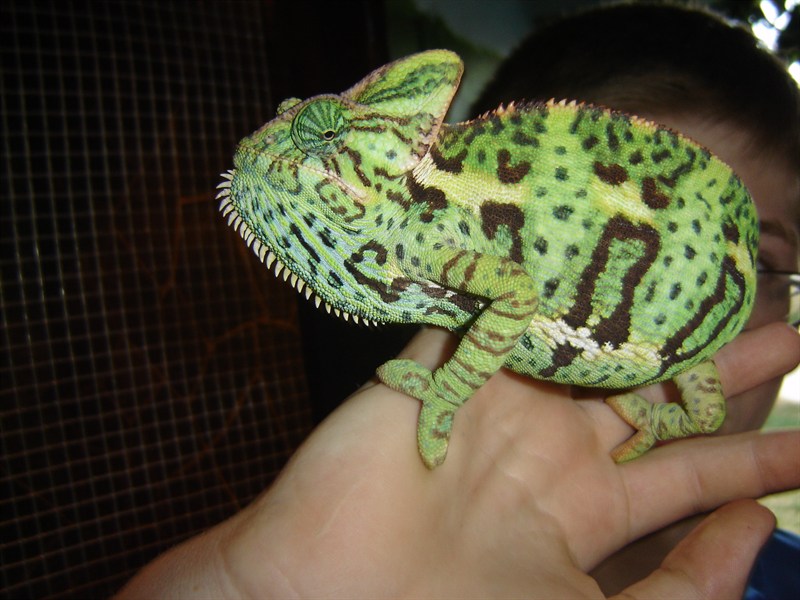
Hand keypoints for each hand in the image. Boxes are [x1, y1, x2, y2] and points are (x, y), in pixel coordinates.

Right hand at [117, 322, 799, 598]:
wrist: (329, 596)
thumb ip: (681, 591)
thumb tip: (757, 525)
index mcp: (587, 505)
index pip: (690, 467)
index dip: (756, 449)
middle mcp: (547, 444)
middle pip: (649, 386)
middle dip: (716, 355)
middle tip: (785, 311)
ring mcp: (492, 399)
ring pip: (579, 336)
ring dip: (628, 299)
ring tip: (685, 254)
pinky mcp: (435, 369)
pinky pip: (483, 311)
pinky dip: (516, 274)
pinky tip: (560, 231)